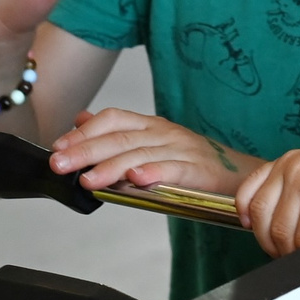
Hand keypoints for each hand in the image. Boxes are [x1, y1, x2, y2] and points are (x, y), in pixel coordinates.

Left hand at [50, 108, 246, 192]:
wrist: (241, 174)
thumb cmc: (193, 163)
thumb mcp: (152, 142)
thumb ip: (117, 133)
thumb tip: (80, 120)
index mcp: (151, 125)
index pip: (112, 118)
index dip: (84, 131)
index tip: (58, 147)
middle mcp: (164, 133)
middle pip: (120, 137)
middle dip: (86, 150)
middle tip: (61, 164)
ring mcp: (182, 149)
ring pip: (141, 154)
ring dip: (111, 166)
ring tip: (88, 179)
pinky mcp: (198, 170)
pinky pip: (173, 170)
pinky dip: (153, 174)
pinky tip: (135, 180)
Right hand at [236, 141, 299, 257]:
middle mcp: (299, 171)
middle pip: (279, 231)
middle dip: (291, 252)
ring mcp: (286, 164)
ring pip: (259, 214)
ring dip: (268, 238)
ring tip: (288, 246)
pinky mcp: (279, 162)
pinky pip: (249, 188)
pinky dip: (246, 209)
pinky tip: (253, 224)